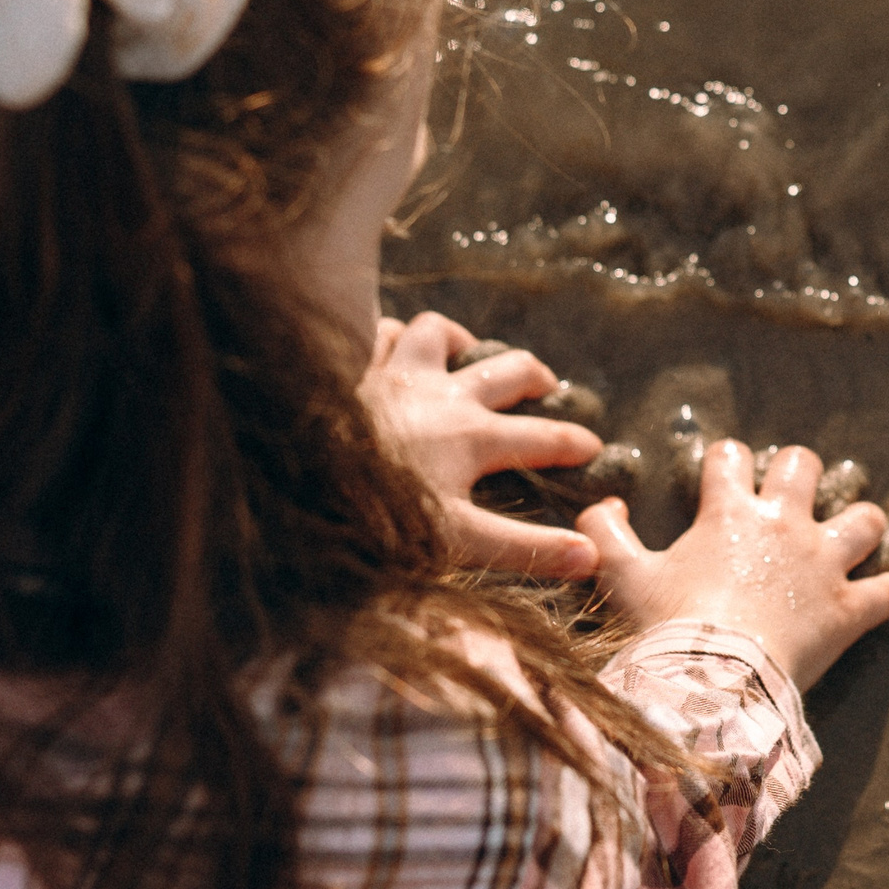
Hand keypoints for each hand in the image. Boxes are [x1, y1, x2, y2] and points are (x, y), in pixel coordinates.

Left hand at [360, 312, 603, 577]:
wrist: (293, 489)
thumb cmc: (376, 521)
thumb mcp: (458, 542)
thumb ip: (526, 547)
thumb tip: (590, 555)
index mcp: (473, 437)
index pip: (543, 437)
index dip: (576, 444)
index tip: (595, 450)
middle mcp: (442, 396)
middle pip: (507, 369)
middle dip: (535, 377)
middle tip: (544, 389)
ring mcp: (395, 376)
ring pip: (438, 333)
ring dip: (459, 341)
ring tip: (466, 356)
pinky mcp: (353, 371)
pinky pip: (377, 333)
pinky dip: (391, 336)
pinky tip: (393, 350)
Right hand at [575, 439, 888, 689]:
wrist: (709, 684)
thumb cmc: (664, 627)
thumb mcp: (619, 577)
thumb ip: (604, 534)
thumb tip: (607, 505)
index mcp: (729, 512)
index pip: (732, 457)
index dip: (727, 463)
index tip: (723, 478)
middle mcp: (784, 526)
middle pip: (804, 466)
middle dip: (797, 474)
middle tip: (787, 500)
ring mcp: (824, 565)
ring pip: (865, 518)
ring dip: (859, 526)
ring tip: (849, 539)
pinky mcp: (849, 609)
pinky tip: (886, 597)